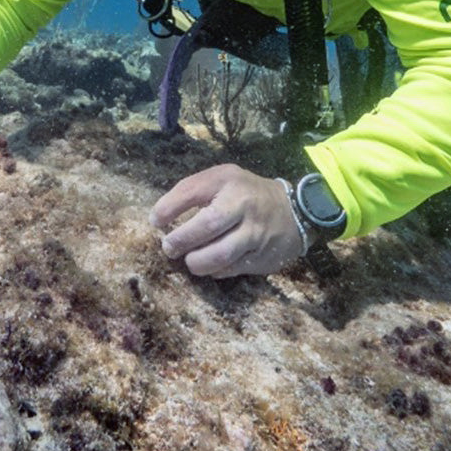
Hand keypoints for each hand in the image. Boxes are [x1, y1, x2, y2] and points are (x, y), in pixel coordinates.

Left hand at [149, 163, 300, 277]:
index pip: (192, 190)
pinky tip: (210, 265)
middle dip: (181, 240)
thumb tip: (160, 217)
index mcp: (228, 181)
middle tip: (168, 248)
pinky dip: (214, 271)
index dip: (168, 207)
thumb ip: (194, 191)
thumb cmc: (246, 193)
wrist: (294, 211)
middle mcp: (243, 205)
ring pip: (220, 254)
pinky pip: (231, 270)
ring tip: (189, 259)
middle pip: (207, 225)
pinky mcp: (261, 257)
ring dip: (196, 262)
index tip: (155, 221)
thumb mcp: (223, 180)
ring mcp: (255, 233)